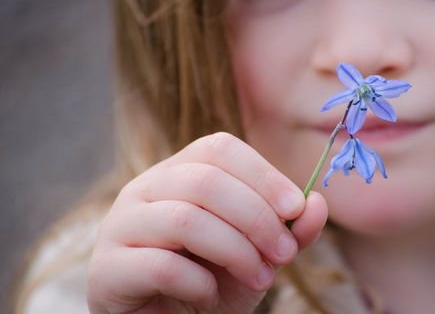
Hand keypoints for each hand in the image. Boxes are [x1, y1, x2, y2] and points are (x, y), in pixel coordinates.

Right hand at [87, 132, 327, 312]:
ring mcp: (120, 225)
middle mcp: (144, 188)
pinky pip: (161, 266)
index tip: (296, 208)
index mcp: (178, 173)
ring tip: (260, 278)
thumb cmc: (211, 280)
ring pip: (185, 220)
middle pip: (205, 181)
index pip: (219, 148)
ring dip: (236, 251)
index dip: (263, 175)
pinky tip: (208, 296)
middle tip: (284, 254)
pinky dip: (198, 283)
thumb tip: (317, 203)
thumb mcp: (259, 254)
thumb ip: (288, 229)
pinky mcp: (106, 269)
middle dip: (257, 218)